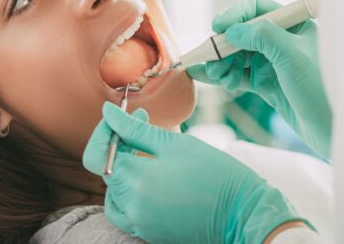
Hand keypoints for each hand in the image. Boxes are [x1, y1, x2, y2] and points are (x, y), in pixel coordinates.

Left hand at [83, 103, 310, 243]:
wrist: (243, 214)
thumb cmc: (216, 174)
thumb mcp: (175, 143)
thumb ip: (136, 129)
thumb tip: (108, 112)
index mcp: (136, 181)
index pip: (100, 154)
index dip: (108, 131)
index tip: (126, 116)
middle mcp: (132, 206)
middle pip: (108, 171)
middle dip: (121, 144)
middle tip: (144, 123)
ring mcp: (139, 223)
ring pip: (115, 192)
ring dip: (124, 170)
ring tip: (149, 152)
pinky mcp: (149, 232)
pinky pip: (127, 210)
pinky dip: (131, 191)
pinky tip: (152, 176)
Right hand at [187, 0, 332, 157]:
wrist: (333, 130)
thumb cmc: (320, 89)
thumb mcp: (291, 55)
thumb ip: (261, 36)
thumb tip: (232, 30)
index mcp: (294, 25)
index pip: (257, 7)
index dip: (235, 15)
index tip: (217, 28)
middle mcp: (283, 40)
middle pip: (243, 32)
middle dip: (225, 45)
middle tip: (213, 61)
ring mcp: (274, 63)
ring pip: (238, 54)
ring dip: (224, 62)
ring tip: (221, 77)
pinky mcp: (268, 84)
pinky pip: (239, 74)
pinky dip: (225, 75)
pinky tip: (212, 79)